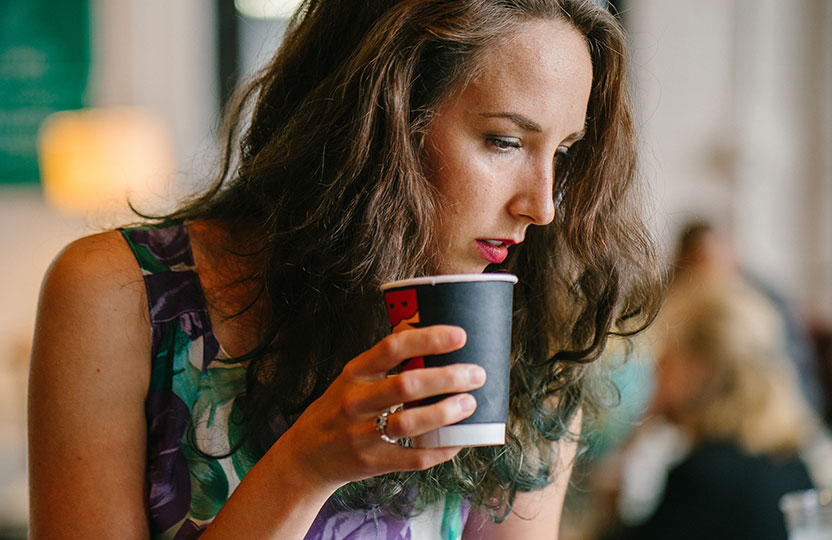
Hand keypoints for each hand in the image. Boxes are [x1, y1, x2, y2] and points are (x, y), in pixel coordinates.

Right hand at [271, 325, 484, 491]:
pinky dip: (441, 449)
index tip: (459, 335)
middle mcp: (355, 401)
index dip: (428, 339)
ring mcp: (361, 434)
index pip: (392, 347)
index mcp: (354, 372)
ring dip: (446, 412)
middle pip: (407, 384)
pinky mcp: (372, 462)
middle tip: (477, 374)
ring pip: (411, 422)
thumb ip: (384, 363)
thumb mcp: (352, 378)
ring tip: (470, 403)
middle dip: (448, 377)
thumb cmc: (339, 409)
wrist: (306, 456)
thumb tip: (429, 336)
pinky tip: (459, 440)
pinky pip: (414, 457)